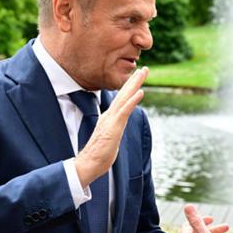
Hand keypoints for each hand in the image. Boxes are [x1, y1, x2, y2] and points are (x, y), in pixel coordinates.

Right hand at [76, 67, 146, 187]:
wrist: (88, 163)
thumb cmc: (99, 155)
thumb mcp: (109, 139)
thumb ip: (113, 131)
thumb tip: (116, 130)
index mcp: (109, 118)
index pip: (121, 100)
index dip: (129, 88)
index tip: (137, 78)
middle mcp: (110, 116)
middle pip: (123, 94)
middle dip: (134, 80)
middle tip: (144, 68)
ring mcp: (111, 120)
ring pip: (124, 98)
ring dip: (134, 84)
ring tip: (142, 72)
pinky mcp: (114, 127)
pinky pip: (124, 111)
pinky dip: (132, 100)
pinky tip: (140, 92)